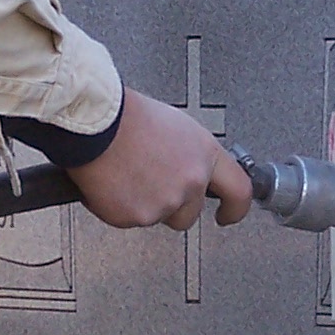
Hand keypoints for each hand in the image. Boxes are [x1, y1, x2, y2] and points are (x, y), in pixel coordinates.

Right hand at [67, 88, 253, 230]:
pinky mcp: (136, 216)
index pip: (238, 191)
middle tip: (150, 186)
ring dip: (143, 202)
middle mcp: (190, 182)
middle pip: (190, 213)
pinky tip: (111, 182)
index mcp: (205, 155)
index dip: (235, 208)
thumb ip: (188, 156)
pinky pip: (129, 219)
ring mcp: (164, 203)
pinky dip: (118, 206)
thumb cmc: (128, 116)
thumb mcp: (175, 127)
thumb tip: (184, 168)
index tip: (228, 214)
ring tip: (125, 172)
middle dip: (173, 207)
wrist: (96, 122)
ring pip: (156, 216)